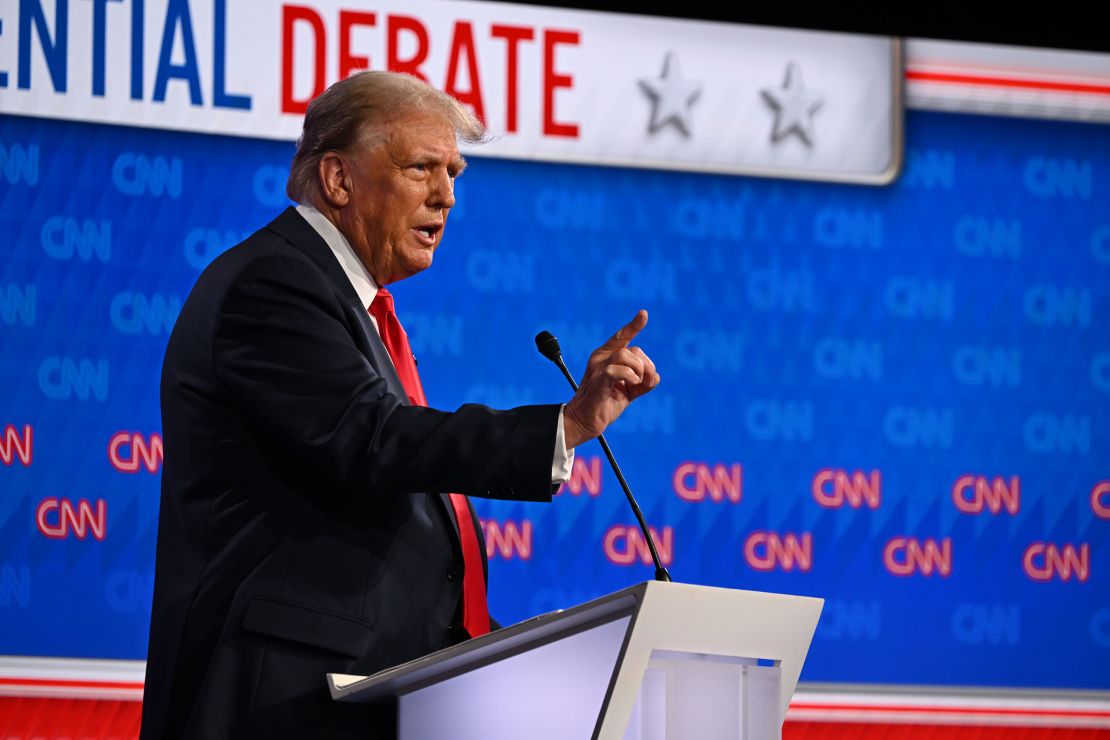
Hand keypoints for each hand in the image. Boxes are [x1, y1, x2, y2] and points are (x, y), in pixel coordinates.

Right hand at [563, 310, 659, 448]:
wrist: (585, 420)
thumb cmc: (605, 404)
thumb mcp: (629, 391)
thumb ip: (642, 381)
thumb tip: (655, 376)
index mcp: (606, 357)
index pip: (621, 337)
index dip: (633, 325)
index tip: (644, 314)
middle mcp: (601, 358)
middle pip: (632, 349)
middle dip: (646, 366)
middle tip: (645, 382)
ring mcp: (598, 368)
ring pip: (625, 355)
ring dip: (639, 370)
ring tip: (636, 384)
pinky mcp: (599, 381)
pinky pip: (618, 370)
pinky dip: (631, 376)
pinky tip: (631, 386)